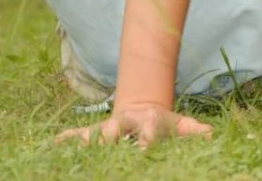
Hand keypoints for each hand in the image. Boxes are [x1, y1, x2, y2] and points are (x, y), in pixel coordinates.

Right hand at [56, 102, 211, 148]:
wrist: (142, 107)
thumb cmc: (164, 123)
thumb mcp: (180, 125)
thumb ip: (194, 132)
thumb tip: (211, 135)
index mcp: (148, 123)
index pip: (148, 135)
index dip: (145, 144)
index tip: (141, 153)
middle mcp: (124, 123)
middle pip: (113, 133)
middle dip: (106, 143)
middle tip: (103, 153)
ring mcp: (106, 127)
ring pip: (91, 135)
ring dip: (81, 144)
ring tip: (71, 154)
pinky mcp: (91, 132)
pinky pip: (73, 135)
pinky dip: (62, 141)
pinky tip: (49, 147)